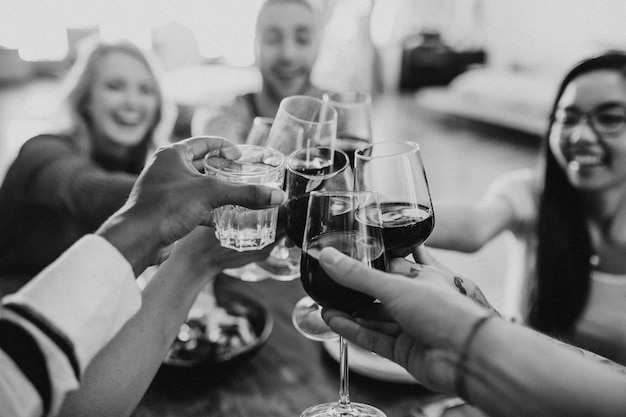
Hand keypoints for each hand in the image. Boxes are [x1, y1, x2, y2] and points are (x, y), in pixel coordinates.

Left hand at [97, 136, 285, 273]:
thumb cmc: (167, 207)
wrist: (138, 238)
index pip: (203, 142)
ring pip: (196, 186)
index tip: (240, 154)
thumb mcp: (212, 194)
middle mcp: (166, 169)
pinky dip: (207, 209)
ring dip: (215, 190)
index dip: (224, 146)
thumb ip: (246, 193)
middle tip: (241, 174)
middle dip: (221, 169)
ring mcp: (164, 190)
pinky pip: (191, 205)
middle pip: (200, 164)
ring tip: (236, 195)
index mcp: (172, 155)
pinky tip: (223, 218)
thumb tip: (277, 196)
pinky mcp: (165, 211)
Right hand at [319, 247, 486, 392]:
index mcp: (422, 277)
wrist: (466, 356)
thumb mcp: (395, 286)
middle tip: (329, 284)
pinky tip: (334, 321)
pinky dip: (354, 330)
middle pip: (378, 294)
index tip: (342, 259)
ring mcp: (410, 327)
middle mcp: (416, 301)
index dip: (366, 262)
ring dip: (350, 312)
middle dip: (354, 292)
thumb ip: (358, 275)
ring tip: (324, 304)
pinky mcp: (404, 350)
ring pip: (374, 318)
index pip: (389, 265)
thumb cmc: (445, 312)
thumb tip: (328, 257)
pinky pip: (374, 338)